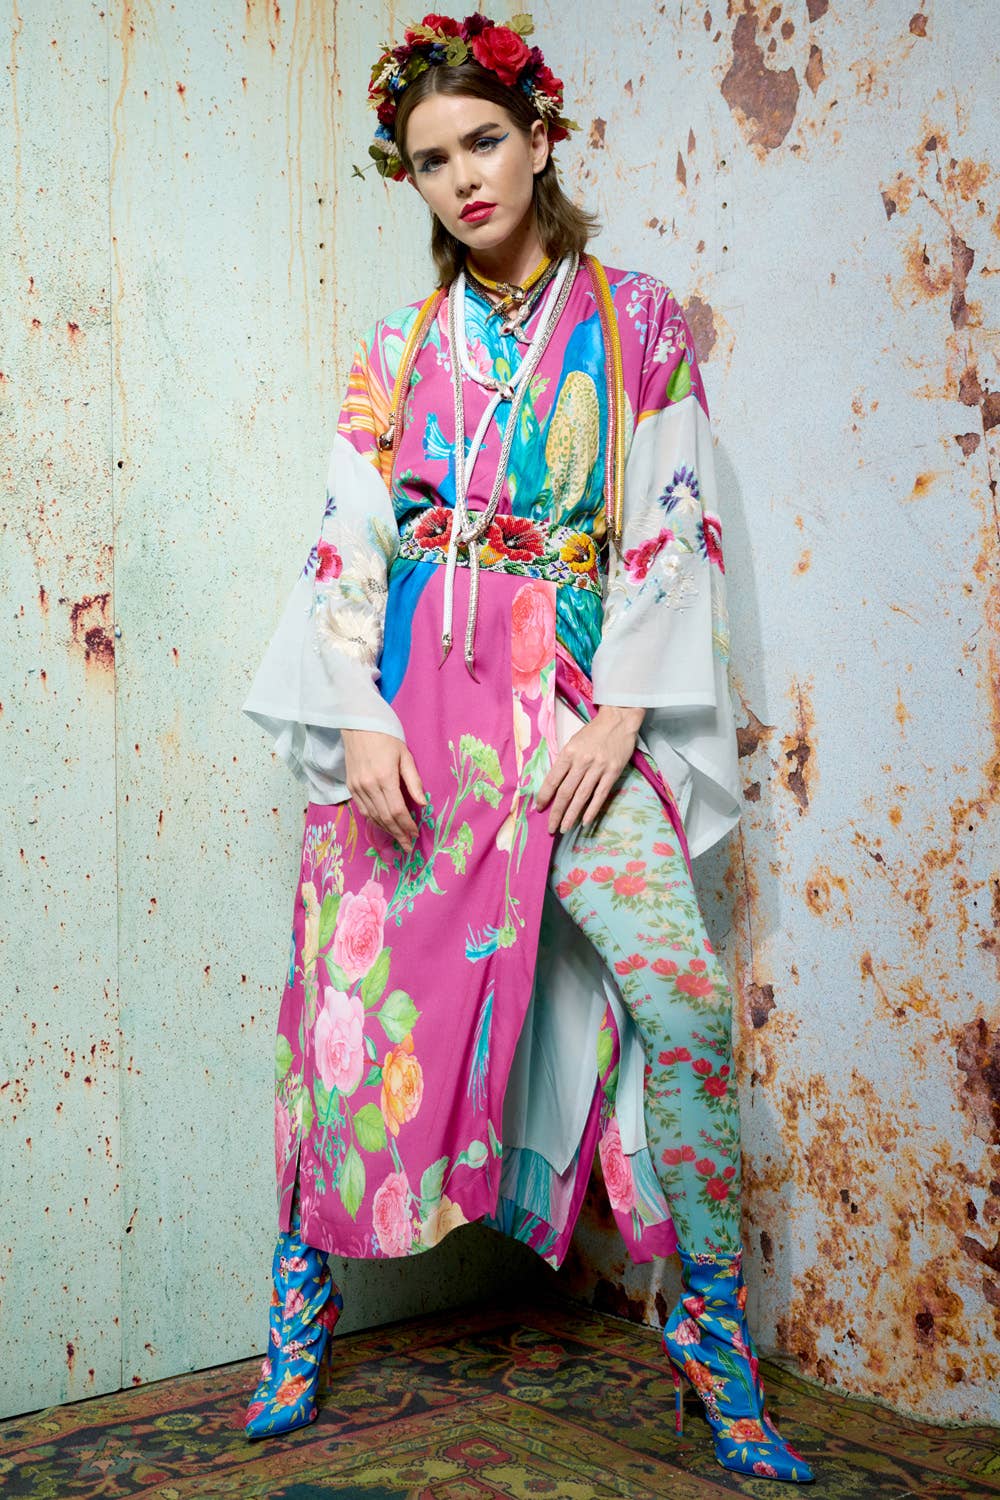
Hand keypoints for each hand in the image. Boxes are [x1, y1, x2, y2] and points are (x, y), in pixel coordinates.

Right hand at [341, 729, 426, 853]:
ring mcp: (357, 787)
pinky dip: (374, 821)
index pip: (397, 810)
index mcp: (384, 778)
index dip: (407, 825)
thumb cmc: (386, 738)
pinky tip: (383, 826)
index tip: (415, 835)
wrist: (358, 725)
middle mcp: (368, 785)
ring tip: (398, 840)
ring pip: (372, 817)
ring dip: (386, 831)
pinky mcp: (351, 787)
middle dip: (398, 834)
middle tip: (408, 846)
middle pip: (385, 818)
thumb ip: (413, 781)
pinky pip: (363, 810)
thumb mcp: (405, 756)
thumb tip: (422, 804)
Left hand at [534, 704, 644, 834]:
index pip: (553, 779)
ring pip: (581, 796)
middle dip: (556, 812)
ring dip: (571, 815)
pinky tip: (584, 822)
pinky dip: (592, 810)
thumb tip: (554, 784)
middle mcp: (582, 761)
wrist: (619, 719)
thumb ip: (565, 761)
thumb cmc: (594, 732)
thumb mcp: (573, 742)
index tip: (539, 808)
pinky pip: (600, 795)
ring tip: (564, 828)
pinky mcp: (613, 772)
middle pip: (566, 792)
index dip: (544, 796)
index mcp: (569, 752)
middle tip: (550, 828)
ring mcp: (598, 767)